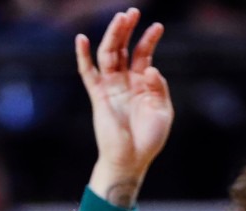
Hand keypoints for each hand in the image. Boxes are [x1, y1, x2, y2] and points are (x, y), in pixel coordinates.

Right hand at [76, 7, 172, 207]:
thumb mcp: (163, 112)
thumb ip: (159, 88)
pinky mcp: (98, 96)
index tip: (158, 26)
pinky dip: (83, 56)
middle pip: (124, 49)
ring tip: (120, 19)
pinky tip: (82, 39)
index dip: (149, 40)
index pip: (144, 55)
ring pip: (108, 55)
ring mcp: (110, 87)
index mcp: (142, 84)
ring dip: (113, 36)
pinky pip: (88, 73)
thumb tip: (152, 67)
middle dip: (128, 30)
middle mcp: (125, 82)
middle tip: (133, 11)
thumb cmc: (149, 139)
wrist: (132, 160)